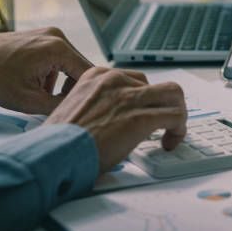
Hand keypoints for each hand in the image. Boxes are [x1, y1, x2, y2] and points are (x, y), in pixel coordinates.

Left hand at [0, 27, 92, 114]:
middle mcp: (58, 37)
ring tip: (45, 96)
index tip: (81, 108)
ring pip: (72, 63)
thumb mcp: (28, 100)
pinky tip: (39, 85)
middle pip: (82, 67)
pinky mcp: (43, 37)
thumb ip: (59, 105)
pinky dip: (56, 73)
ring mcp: (51, 35)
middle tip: (61, 106)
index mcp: (57, 49)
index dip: (87, 93)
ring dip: (65, 82)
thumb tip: (78, 108)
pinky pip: (61, 57)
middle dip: (74, 88)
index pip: (88, 73)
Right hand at [45, 67, 186, 172]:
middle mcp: (115, 80)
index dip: (144, 100)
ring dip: (177, 113)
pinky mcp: (140, 117)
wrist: (53, 154)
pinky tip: (168, 143)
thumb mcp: (75, 110)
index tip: (144, 115)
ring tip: (171, 132)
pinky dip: (178, 129)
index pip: (135, 79)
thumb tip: (112, 121)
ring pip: (173, 94)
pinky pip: (175, 115)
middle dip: (163, 105)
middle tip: (161, 125)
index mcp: (96, 76)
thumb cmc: (59, 141)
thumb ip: (97, 107)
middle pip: (157, 85)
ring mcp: (129, 97)